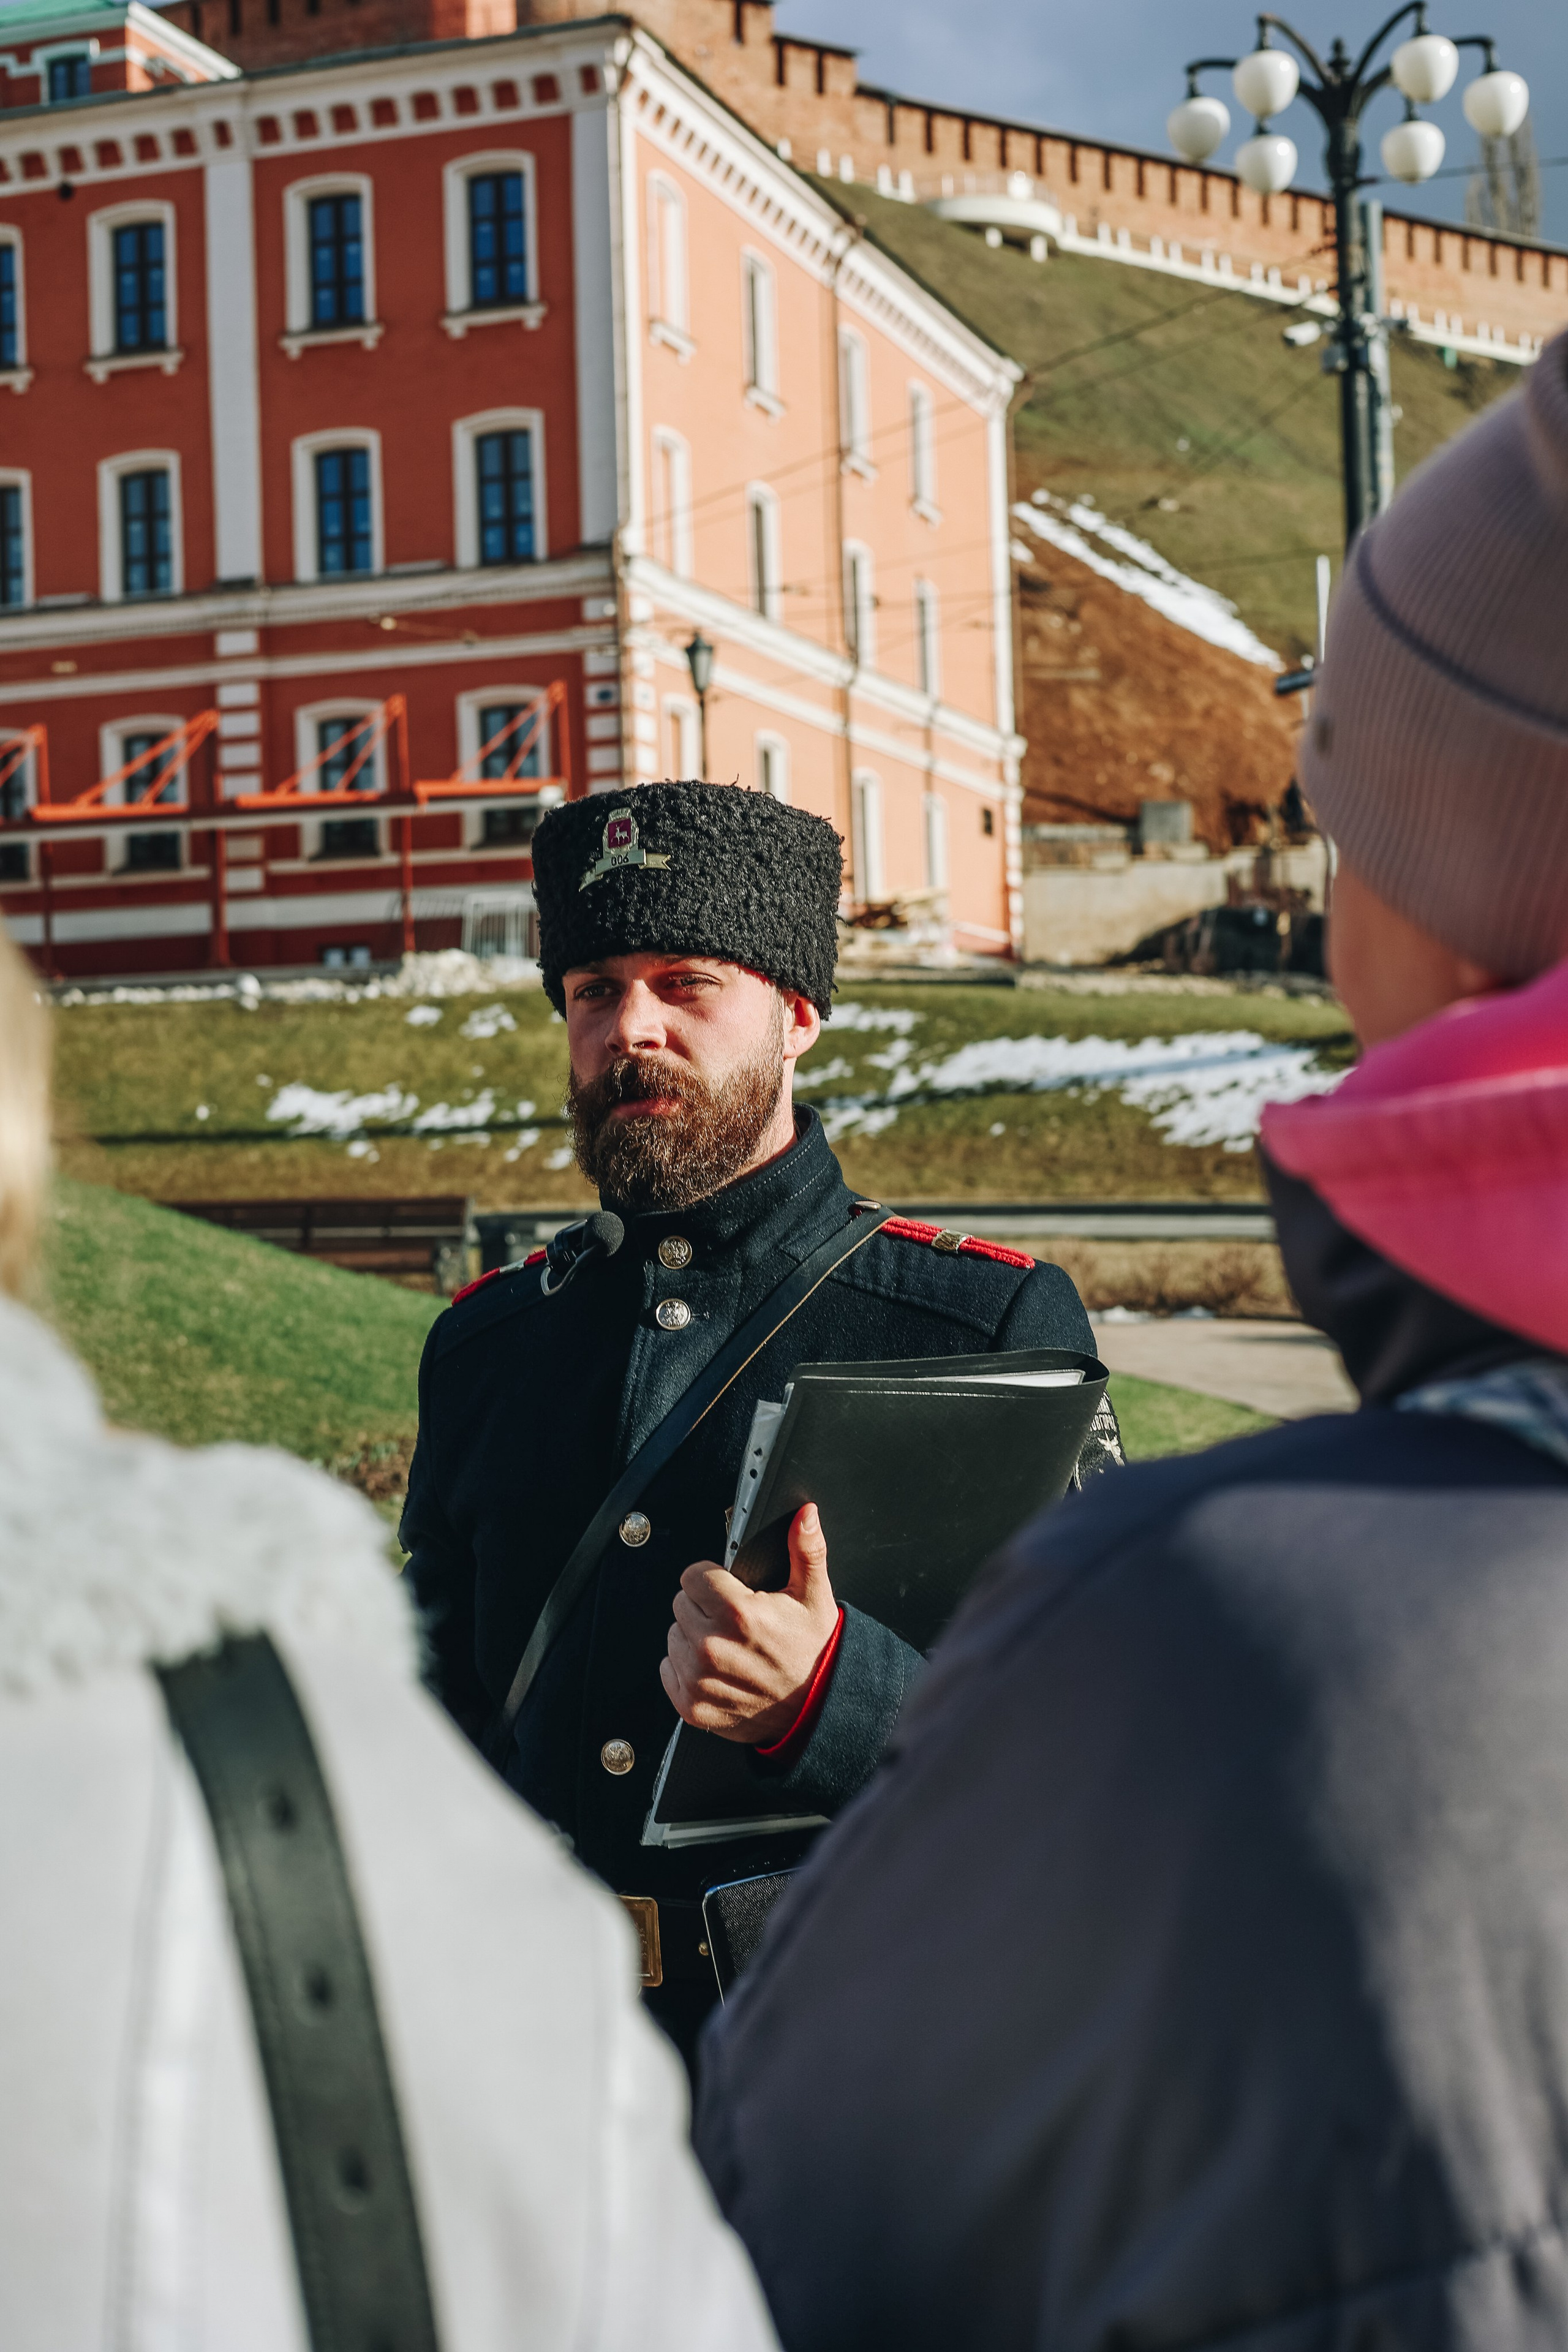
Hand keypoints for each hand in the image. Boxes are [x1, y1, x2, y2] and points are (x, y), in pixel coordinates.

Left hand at [660, 1505, 837, 1746]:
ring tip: (729, 1647)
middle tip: (734, 1622)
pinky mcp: (691, 1706)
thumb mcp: (814, 1597)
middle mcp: (712, 1647)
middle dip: (704, 1608)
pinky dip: (686, 1669)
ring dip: (694, 1638)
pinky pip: (668, 1669)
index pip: (692, 1576)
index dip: (711, 1580)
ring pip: (673, 1636)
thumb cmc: (813, 1652)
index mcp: (739, 1614)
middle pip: (681, 1604)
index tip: (729, 1591)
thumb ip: (806, 1550)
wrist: (816, 1710)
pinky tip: (717, 1670)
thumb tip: (805, 1515)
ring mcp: (699, 1679)